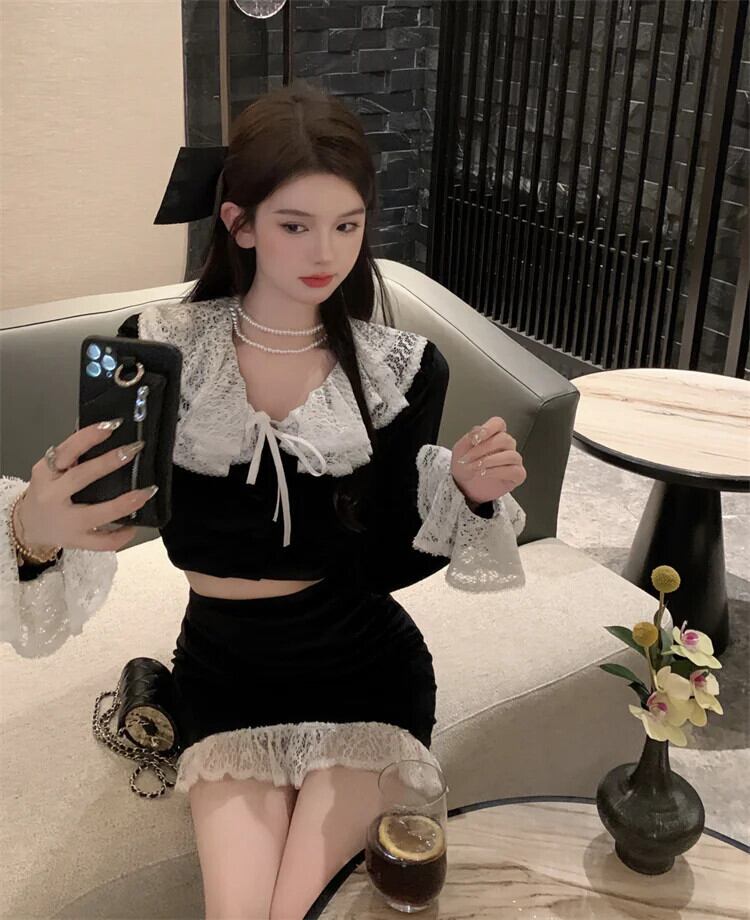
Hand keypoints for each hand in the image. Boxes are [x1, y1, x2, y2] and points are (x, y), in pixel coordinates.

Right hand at [15, 421, 156, 553]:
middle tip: (134, 449)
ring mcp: (66, 522)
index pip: (67, 450)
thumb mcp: (50, 469)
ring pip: (98, 514)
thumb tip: (104, 428)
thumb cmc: (46, 492)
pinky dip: (122, 535)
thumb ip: (72, 454)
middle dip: (110, 462)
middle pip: (82, 477)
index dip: (89, 436)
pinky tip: (134, 524)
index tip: (112, 425)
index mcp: (46, 473)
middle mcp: (54, 496)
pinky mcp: (77, 541)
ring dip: (125, 503)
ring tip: (147, 491)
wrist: (28, 526)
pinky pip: (103, 542)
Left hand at [450, 417, 526, 506]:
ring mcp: (513, 460)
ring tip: (475, 468)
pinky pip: (515, 471)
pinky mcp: (516, 475)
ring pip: (511, 455)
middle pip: (504, 439)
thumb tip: (479, 430)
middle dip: (483, 449)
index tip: (476, 439)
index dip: (489, 428)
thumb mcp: (460, 449)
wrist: (463, 486)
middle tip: (468, 459)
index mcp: (493, 435)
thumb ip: (470, 437)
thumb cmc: (465, 465)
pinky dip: (498, 472)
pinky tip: (485, 473)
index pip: (498, 423)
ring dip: (490, 461)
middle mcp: (506, 446)